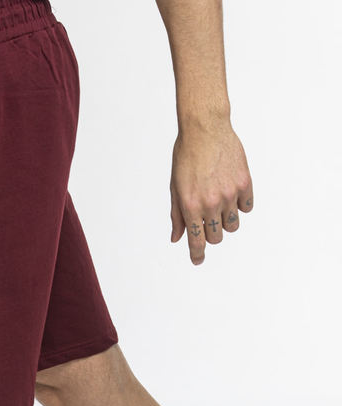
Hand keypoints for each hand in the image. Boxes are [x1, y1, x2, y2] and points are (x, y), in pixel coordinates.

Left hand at [170, 121, 253, 265]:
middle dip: (211, 233)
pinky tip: (232, 193)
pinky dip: (241, 205)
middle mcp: (211, 203)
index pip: (197, 241)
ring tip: (220, 204)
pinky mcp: (245, 183)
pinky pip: (247, 207)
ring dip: (226, 221)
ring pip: (233, 225)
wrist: (205, 128)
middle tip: (208, 220)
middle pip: (217, 237)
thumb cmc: (186, 157)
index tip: (197, 260)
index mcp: (191, 206)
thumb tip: (178, 239)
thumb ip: (177, 215)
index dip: (197, 254)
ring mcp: (230, 194)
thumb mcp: (175, 187)